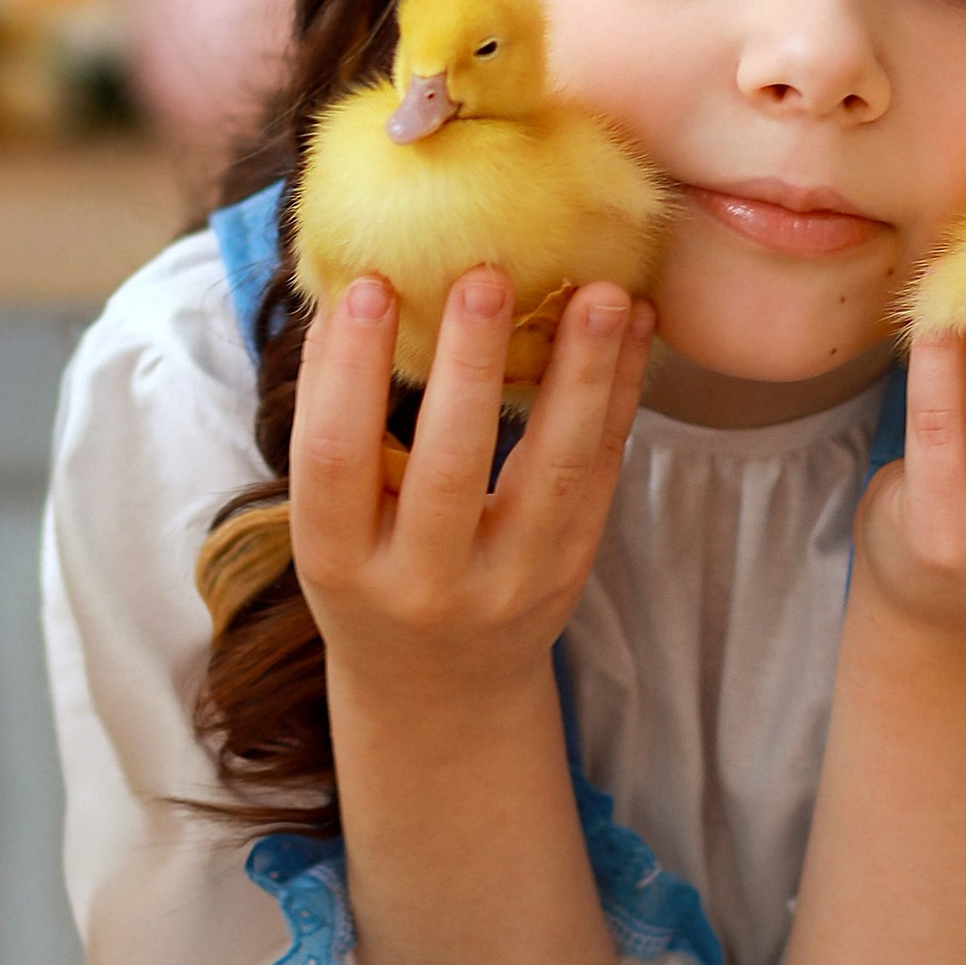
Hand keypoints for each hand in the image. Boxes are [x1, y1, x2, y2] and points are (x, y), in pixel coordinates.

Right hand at [290, 271, 655, 728]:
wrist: (439, 687)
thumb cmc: (370, 573)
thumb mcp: (329, 521)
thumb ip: (335, 422)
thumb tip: (346, 287)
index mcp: (339, 560)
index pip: (333, 460)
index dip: (347, 372)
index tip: (368, 286)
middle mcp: (423, 582)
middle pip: (450, 467)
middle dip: (471, 367)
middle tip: (488, 276)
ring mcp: (508, 582)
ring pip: (554, 471)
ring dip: (583, 374)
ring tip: (604, 293)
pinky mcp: (571, 568)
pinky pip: (602, 473)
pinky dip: (620, 395)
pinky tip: (635, 328)